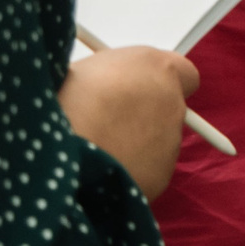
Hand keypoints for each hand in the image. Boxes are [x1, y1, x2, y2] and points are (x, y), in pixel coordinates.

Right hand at [59, 46, 200, 201]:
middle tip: (109, 123)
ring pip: (157, 145)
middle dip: (143, 117)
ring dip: (135, 147)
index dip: (160, 83)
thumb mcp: (86, 68)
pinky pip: (146, 173)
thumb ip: (112, 76)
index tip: (140, 91)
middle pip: (167, 110)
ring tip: (97, 150)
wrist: (62, 146)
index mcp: (158, 68)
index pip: (183, 73)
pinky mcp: (160, 177)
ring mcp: (170, 143)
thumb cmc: (63, 99)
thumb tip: (107, 85)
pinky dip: (130, 173)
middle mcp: (173, 103)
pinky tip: (101, 172)